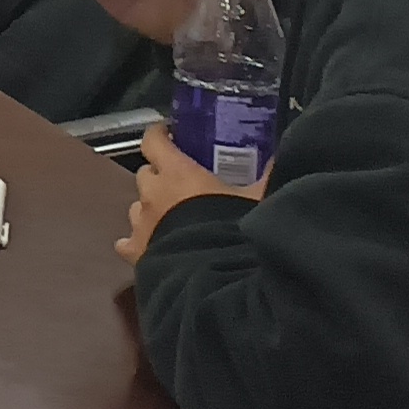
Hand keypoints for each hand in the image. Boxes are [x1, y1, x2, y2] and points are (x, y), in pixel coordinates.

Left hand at [117, 121, 264, 262]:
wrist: (217, 274)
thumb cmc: (235, 228)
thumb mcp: (258, 199)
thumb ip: (266, 178)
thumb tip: (281, 162)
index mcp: (177, 173)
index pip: (154, 142)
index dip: (158, 135)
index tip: (168, 133)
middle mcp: (153, 194)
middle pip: (146, 174)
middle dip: (160, 176)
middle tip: (181, 182)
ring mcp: (141, 223)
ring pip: (137, 207)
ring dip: (151, 208)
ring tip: (171, 217)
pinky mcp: (136, 251)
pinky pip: (127, 243)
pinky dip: (136, 242)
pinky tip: (148, 246)